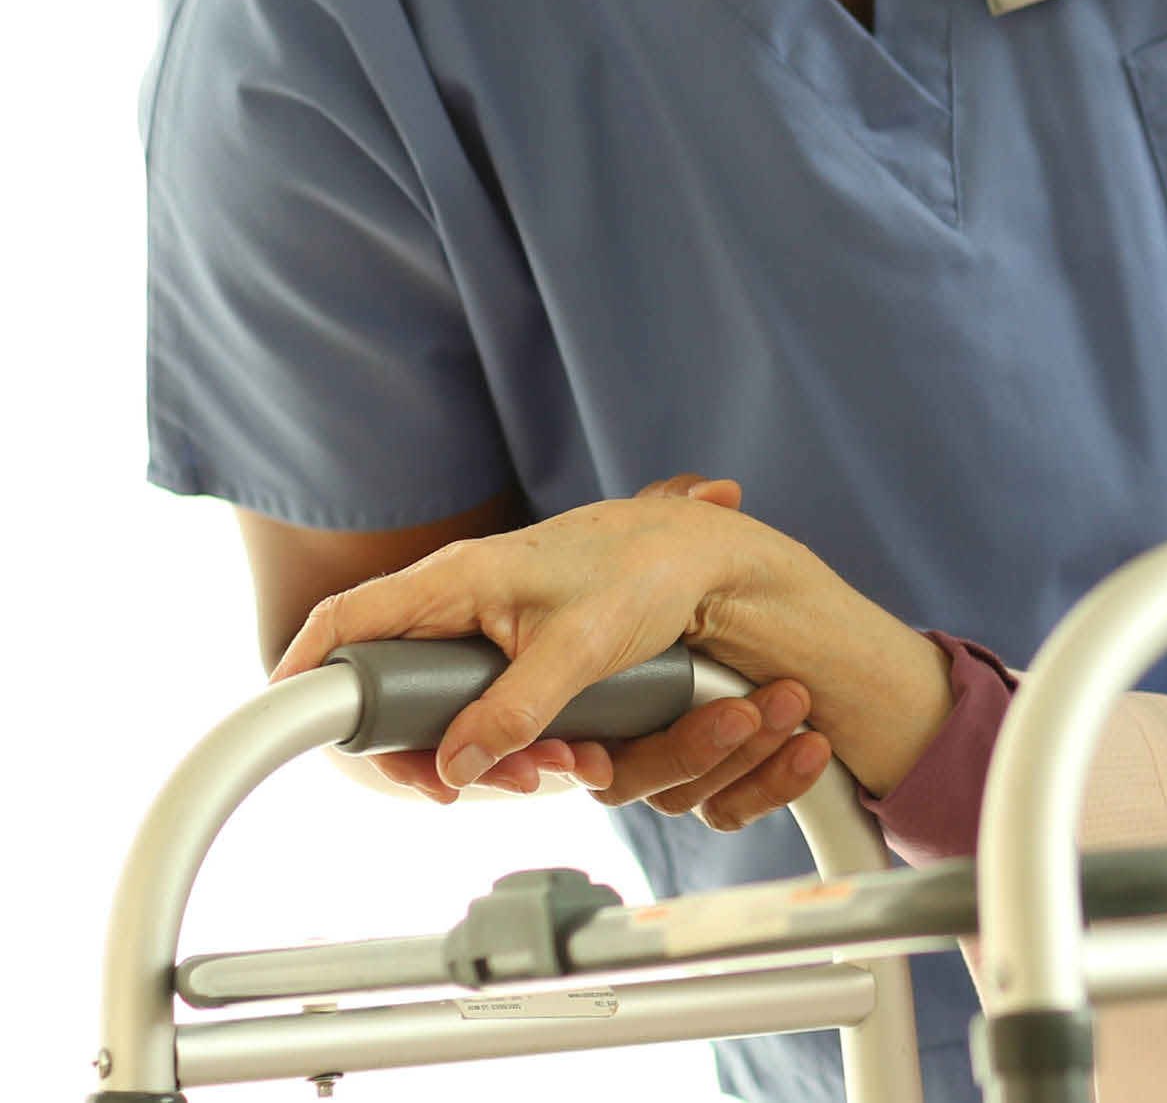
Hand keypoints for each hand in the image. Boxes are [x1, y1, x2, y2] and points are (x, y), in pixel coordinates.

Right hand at [275, 475, 805, 800]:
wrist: (704, 553)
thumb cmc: (645, 571)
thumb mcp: (582, 646)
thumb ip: (516, 707)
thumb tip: (458, 764)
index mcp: (455, 580)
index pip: (344, 622)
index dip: (304, 673)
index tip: (285, 726)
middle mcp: (457, 599)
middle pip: (389, 687)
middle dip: (424, 750)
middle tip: (466, 789)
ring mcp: (484, 623)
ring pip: (442, 706)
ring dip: (482, 752)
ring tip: (549, 771)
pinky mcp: (515, 645)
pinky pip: (484, 703)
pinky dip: (513, 738)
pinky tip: (562, 757)